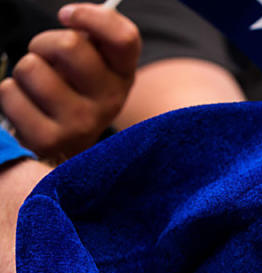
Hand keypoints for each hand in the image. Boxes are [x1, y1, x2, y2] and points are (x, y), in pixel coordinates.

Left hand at [0, 3, 140, 158]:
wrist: (68, 143)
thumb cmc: (75, 90)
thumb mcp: (94, 63)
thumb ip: (93, 36)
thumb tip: (71, 16)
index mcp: (123, 75)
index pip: (124, 38)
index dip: (91, 17)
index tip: (67, 16)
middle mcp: (111, 101)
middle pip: (68, 44)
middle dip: (44, 43)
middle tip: (47, 59)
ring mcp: (82, 124)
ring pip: (31, 67)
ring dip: (25, 71)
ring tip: (38, 88)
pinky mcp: (50, 140)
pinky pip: (10, 93)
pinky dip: (11, 94)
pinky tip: (29, 107)